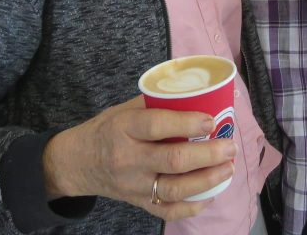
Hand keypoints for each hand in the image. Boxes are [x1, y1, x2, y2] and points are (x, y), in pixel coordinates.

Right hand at [43, 95, 236, 220]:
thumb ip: (155, 103)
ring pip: (175, 188)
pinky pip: (168, 210)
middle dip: (208, 154)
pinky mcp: (138, 202)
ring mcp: (133, 185)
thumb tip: (196, 95)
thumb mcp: (123, 109)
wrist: (76, 163)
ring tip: (228, 168)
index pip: (157, 126)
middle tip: (230, 146)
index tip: (211, 121)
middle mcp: (128, 159)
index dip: (187, 124)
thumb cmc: (106, 129)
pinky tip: (211, 194)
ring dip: (208, 180)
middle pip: (173, 160)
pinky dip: (193, 206)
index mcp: (124, 128)